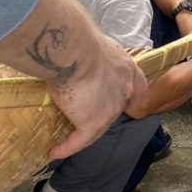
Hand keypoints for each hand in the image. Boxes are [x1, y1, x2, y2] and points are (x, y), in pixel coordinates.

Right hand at [46, 38, 146, 159]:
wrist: (74, 50)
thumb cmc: (78, 40)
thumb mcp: (92, 46)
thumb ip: (92, 57)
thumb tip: (76, 58)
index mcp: (126, 68)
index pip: (137, 87)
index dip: (128, 95)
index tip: (121, 101)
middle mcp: (125, 89)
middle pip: (116, 107)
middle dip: (100, 113)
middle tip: (79, 116)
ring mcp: (112, 107)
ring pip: (97, 127)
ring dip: (81, 134)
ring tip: (63, 140)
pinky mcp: (93, 122)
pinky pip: (80, 140)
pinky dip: (67, 147)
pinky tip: (54, 151)